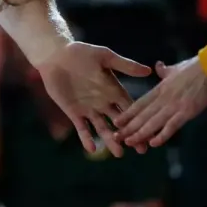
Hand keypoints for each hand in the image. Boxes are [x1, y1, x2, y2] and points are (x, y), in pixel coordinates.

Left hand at [36, 42, 150, 154]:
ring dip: (110, 140)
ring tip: (119, 153)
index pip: (130, 108)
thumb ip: (125, 65)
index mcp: (113, 90)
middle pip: (120, 123)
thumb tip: (149, 70)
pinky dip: (87, 138)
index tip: (151, 131)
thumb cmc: (81, 53)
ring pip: (102, 128)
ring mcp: (89, 109)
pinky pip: (82, 128)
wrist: (55, 55)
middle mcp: (104, 102)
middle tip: (141, 150)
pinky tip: (92, 148)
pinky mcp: (73, 112)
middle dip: (130, 135)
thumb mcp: (104, 57)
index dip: (140, 120)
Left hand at [116, 57, 206, 147]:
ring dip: (140, 133)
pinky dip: (162, 135)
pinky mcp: (187, 112)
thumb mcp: (175, 68)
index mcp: (160, 88)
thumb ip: (164, 70)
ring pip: (153, 122)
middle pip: (143, 115)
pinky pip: (172, 126)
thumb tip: (157, 66)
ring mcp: (174, 105)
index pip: (140, 103)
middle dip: (129, 127)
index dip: (128, 114)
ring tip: (129, 142)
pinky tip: (153, 143)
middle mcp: (164, 98)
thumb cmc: (195, 67)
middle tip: (117, 137)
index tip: (117, 122)